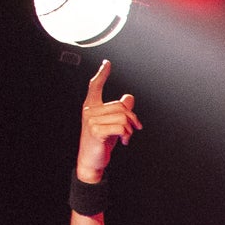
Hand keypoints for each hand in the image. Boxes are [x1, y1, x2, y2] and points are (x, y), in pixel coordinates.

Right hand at [76, 59, 141, 181]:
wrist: (92, 160)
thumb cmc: (102, 142)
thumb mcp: (113, 124)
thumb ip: (120, 111)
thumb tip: (129, 97)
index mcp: (92, 107)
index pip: (95, 86)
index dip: (102, 74)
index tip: (107, 63)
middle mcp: (89, 111)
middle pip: (120, 106)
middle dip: (133, 118)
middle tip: (135, 129)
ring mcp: (91, 120)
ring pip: (123, 117)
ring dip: (130, 129)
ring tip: (127, 137)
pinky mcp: (96, 131)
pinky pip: (121, 127)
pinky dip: (127, 135)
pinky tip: (124, 141)